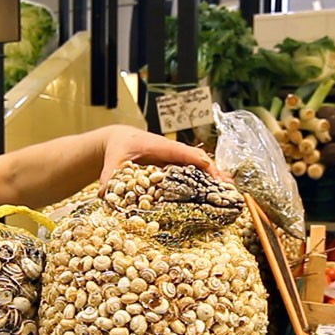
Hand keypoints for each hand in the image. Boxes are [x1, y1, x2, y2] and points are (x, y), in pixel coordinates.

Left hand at [98, 126, 222, 185]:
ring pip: (199, 167)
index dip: (197, 161)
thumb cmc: (118, 147)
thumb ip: (109, 176)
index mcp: (160, 146)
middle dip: (213, 173)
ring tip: (231, 192)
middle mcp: (172, 152)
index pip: (182, 153)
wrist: (119, 140)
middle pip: (197, 160)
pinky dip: (206, 182)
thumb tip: (103, 195)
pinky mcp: (175, 167)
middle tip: (228, 187)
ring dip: (214, 179)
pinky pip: (193, 173)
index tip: (211, 171)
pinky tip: (218, 193)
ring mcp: (175, 159)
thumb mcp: (112, 160)